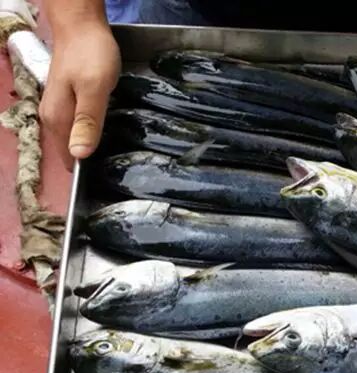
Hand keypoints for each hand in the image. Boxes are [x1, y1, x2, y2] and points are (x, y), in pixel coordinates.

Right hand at [40, 22, 120, 170]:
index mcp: (58, 120)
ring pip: (74, 141)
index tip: (110, 178)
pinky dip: (91, 136)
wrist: (81, 26)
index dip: (87, 172)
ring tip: (117, 160)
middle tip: (120, 172)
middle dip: (91, 164)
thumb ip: (87, 122)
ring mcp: (59, 110)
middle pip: (71, 152)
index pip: (69, 159)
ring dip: (91, 150)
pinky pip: (78, 128)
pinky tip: (107, 138)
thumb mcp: (94, 89)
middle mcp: (53, 119)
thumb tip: (79, 155)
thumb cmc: (91, 55)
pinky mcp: (68, 102)